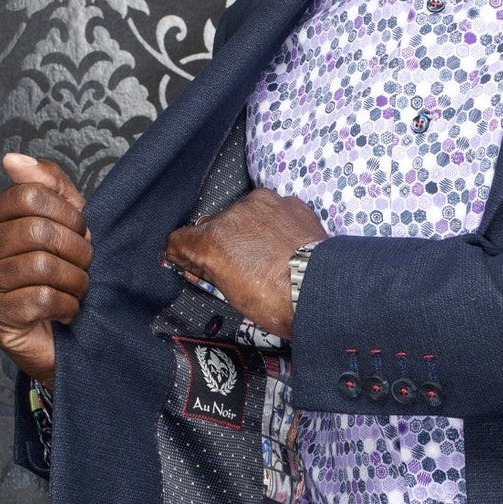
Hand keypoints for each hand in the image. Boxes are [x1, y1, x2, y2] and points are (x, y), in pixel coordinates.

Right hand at [0, 154, 91, 390]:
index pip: (28, 195)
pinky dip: (67, 305)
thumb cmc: (57, 277)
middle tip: (84, 265)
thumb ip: (47, 187)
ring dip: (75, 281)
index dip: (67, 213)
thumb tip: (14, 159)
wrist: (54, 338)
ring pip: (41, 266)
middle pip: (36, 230)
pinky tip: (67, 310)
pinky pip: (41, 299)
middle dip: (76, 250)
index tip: (81, 231)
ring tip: (77, 289)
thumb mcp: (61, 224)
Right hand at [164, 188, 326, 338]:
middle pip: (214, 225)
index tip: (193, 263)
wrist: (322, 289)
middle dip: (222, 242)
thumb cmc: (277, 302)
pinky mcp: (289, 202)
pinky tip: (284, 243)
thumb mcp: (231, 294)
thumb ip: (211, 271)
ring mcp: (263, 204)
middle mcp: (233, 213)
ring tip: (266, 253)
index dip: (185, 254)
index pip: (180, 240)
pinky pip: (272, 210)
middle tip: (238, 264)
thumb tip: (199, 265)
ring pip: (244, 213)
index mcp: (212, 240)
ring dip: (248, 229)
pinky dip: (274, 223)